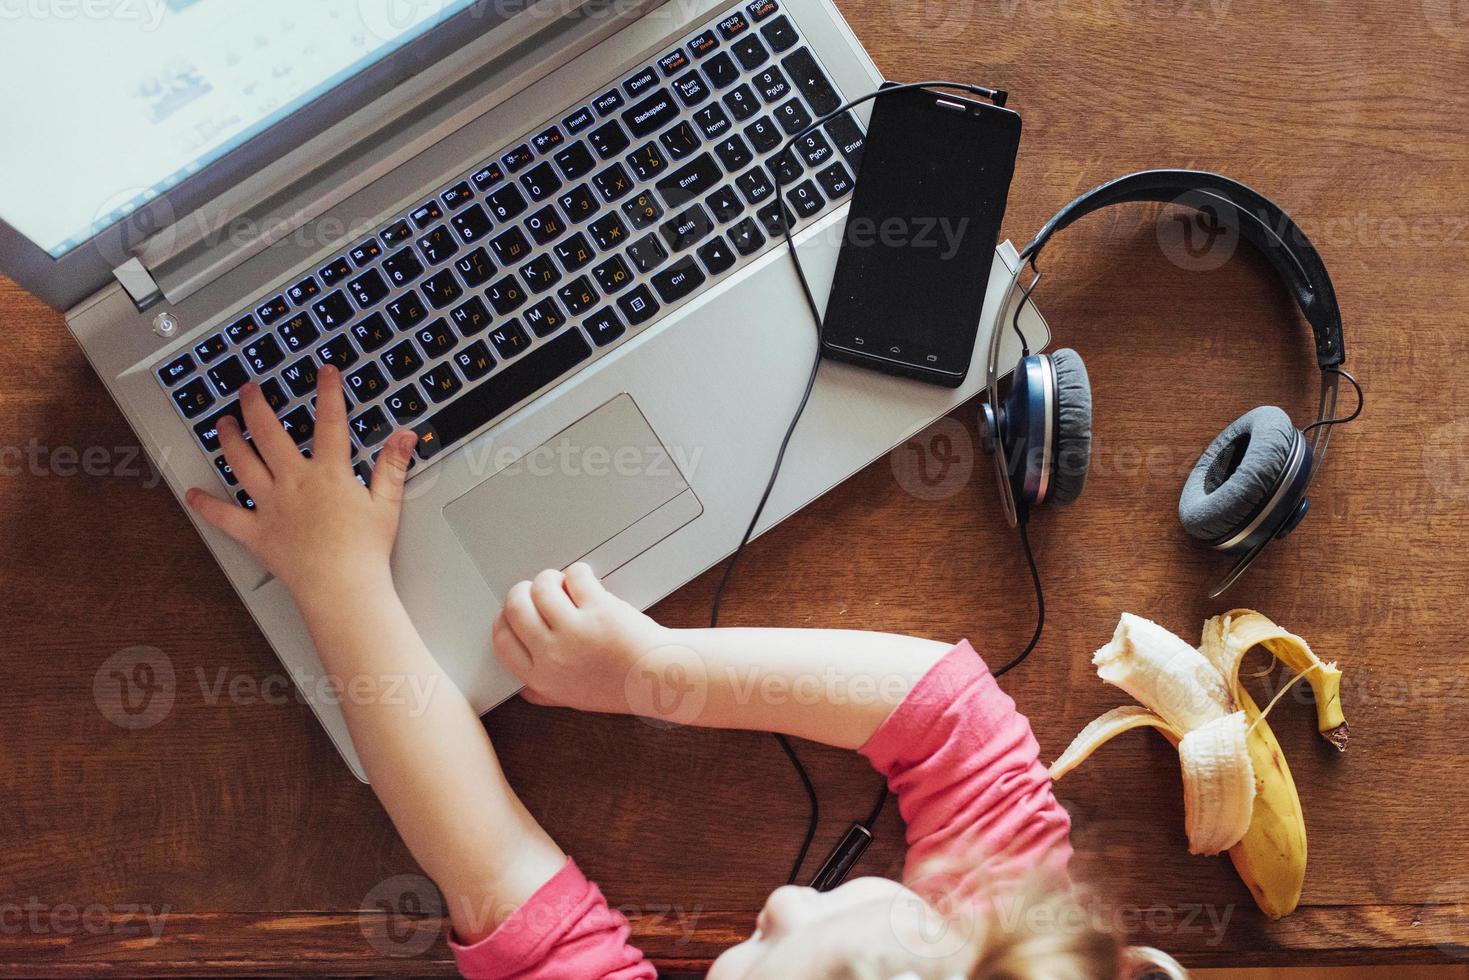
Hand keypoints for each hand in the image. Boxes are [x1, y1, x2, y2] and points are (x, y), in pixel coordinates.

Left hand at [185, 366, 417, 608]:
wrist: (342, 589)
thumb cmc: (365, 552)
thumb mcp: (388, 503)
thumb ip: (393, 465)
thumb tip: (406, 435)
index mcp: (329, 474)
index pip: (329, 422)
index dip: (328, 392)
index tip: (324, 371)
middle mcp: (294, 482)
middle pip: (269, 434)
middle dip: (256, 405)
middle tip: (249, 389)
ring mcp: (271, 505)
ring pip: (241, 463)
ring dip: (229, 439)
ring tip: (223, 423)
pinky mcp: (256, 532)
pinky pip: (225, 516)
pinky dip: (206, 505)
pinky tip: (193, 494)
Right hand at [493, 563, 673, 715]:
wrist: (657, 679)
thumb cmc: (621, 687)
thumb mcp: (572, 698)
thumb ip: (544, 692)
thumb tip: (524, 686)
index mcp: (542, 676)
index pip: (503, 640)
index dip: (504, 619)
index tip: (512, 611)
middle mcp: (553, 653)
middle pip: (515, 608)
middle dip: (521, 592)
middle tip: (534, 590)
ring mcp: (575, 629)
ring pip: (541, 588)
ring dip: (549, 578)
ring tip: (562, 582)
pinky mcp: (598, 608)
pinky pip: (574, 576)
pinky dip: (577, 572)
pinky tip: (584, 579)